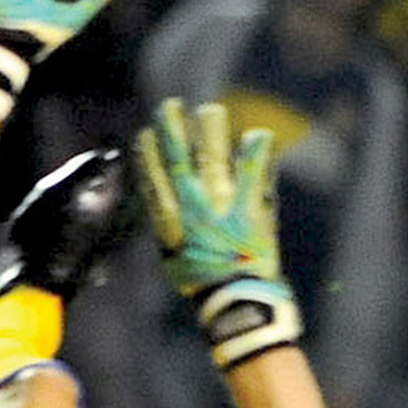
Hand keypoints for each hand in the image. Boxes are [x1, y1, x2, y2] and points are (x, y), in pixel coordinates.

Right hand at [136, 97, 301, 369]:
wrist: (236, 302)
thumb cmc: (203, 283)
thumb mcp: (173, 259)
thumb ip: (168, 231)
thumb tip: (163, 209)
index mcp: (172, 219)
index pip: (154, 177)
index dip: (149, 153)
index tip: (146, 133)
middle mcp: (193, 205)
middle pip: (179, 157)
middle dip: (172, 128)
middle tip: (170, 106)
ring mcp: (222, 203)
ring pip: (212, 156)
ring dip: (209, 130)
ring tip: (210, 111)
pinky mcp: (251, 206)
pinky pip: (254, 171)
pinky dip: (256, 151)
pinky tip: (261, 133)